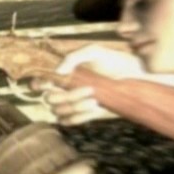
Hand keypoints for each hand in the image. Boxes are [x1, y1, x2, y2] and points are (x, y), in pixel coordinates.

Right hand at [31, 45, 173, 125]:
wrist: (136, 78)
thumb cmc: (115, 60)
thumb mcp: (95, 52)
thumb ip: (74, 57)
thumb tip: (58, 72)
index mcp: (63, 73)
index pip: (39, 82)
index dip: (37, 84)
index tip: (47, 84)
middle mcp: (63, 89)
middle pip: (49, 100)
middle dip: (67, 96)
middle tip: (90, 89)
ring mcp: (72, 103)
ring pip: (59, 112)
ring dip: (76, 107)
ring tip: (95, 99)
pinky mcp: (83, 115)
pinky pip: (68, 121)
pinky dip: (79, 117)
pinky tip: (95, 108)